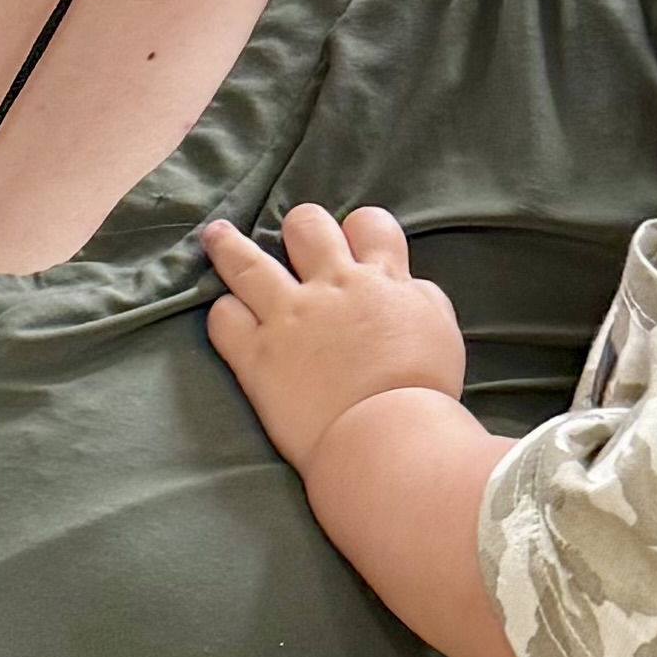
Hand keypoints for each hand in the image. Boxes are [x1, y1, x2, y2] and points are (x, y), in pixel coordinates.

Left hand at [202, 207, 465, 470]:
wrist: (387, 432)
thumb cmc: (424, 389)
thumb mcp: (440, 329)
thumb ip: (420, 298)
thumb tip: (406, 286)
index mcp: (380, 279)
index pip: (369, 224)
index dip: (359, 228)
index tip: (353, 241)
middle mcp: (330, 286)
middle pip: (307, 227)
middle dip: (301, 227)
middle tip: (294, 238)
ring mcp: (288, 316)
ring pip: (246, 262)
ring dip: (228, 245)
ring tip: (216, 234)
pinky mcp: (256, 354)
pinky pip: (224, 318)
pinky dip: (224, 313)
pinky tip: (226, 313)